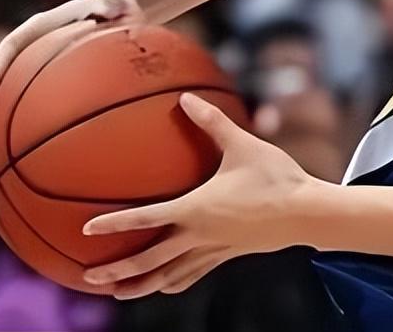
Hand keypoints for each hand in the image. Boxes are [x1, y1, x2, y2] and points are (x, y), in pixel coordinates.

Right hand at [0, 0, 143, 142]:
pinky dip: (2, 117)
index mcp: (39, 26)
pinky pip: (11, 96)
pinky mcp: (31, 72)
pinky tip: (1, 146)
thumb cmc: (111, 10)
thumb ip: (108, 6)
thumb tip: (110, 8)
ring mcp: (25, 58)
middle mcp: (25, 42)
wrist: (109, 11)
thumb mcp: (112, 6)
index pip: (12, 44)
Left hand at [81, 92, 312, 298]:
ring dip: (141, 286)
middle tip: (89, 278)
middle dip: (118, 272)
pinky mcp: (226, 254)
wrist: (305, 212)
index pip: (146, 218)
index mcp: (196, 208)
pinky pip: (193, 273)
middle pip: (150, 260)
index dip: (115, 224)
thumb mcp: (243, 143)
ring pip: (169, 276)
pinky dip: (173, 282)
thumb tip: (185, 98)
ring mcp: (212, 249)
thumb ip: (212, 122)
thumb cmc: (275, 176)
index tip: (87, 229)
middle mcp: (198, 234)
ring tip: (117, 294)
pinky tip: (165, 286)